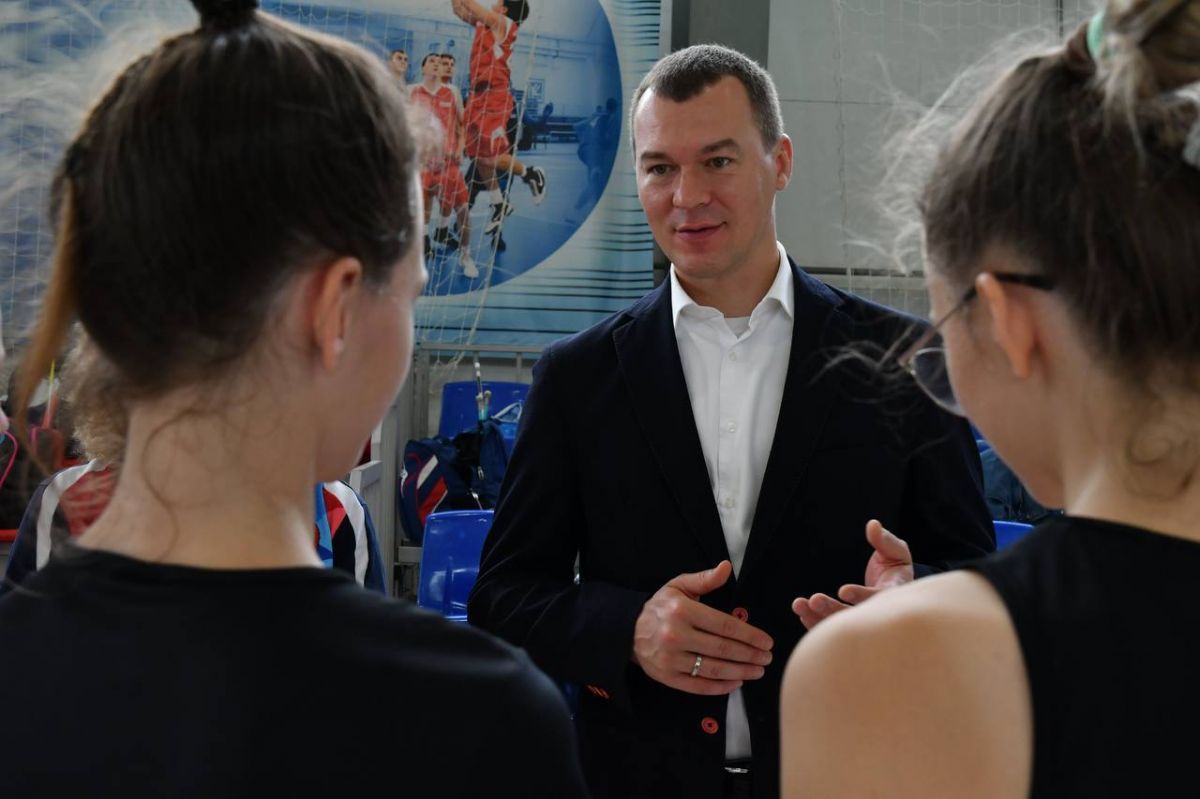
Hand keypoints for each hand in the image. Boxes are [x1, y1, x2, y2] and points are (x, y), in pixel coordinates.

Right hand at [632, 561, 773, 695]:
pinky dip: (721, 687)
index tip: (766, 641)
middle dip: (750, 655)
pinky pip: (699, 685)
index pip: (724, 625)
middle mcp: (676, 635)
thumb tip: (727, 568)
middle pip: (722, 649)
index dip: (749, 635)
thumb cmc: (659, 607)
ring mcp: (671, 659)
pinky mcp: (667, 677)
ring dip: (741, 672)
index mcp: (682, 611)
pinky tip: (737, 682)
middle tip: (767, 658)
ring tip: (757, 670)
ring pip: (714, 669)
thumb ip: (705, 579)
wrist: (628, 630)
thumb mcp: (678, 586)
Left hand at [791, 519, 913, 630]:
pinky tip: (801, 612)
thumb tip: (872, 525)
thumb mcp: (895, 552)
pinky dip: (815, 621)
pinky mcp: (847, 625)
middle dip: (833, 609)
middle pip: (854, 616)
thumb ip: (885, 540)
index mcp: (891, 594)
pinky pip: (829, 627)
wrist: (892, 591)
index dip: (861, 594)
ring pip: (838, 624)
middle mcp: (875, 614)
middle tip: (815, 600)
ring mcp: (860, 622)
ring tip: (799, 605)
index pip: (877, 598)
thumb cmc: (895, 569)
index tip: (843, 590)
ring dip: (817, 616)